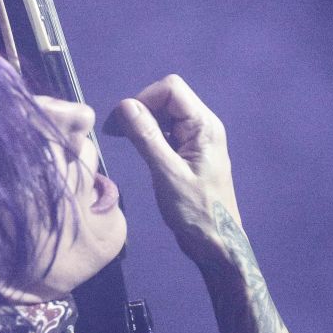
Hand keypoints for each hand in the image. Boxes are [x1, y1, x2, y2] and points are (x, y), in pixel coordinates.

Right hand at [104, 75, 244, 266]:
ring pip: (164, 114)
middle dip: (140, 109)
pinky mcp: (188, 152)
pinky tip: (138, 150)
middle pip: (167, 98)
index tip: (122, 122)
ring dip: (142, 122)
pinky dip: (148, 135)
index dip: (143, 99)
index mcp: (204, 126)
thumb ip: (146, 137)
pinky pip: (165, 131)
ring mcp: (196, 140)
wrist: (215, 244)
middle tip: (116, 133)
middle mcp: (203, 126)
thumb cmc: (196, 211)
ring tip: (123, 141)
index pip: (171, 89)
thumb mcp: (167, 173)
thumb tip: (124, 105)